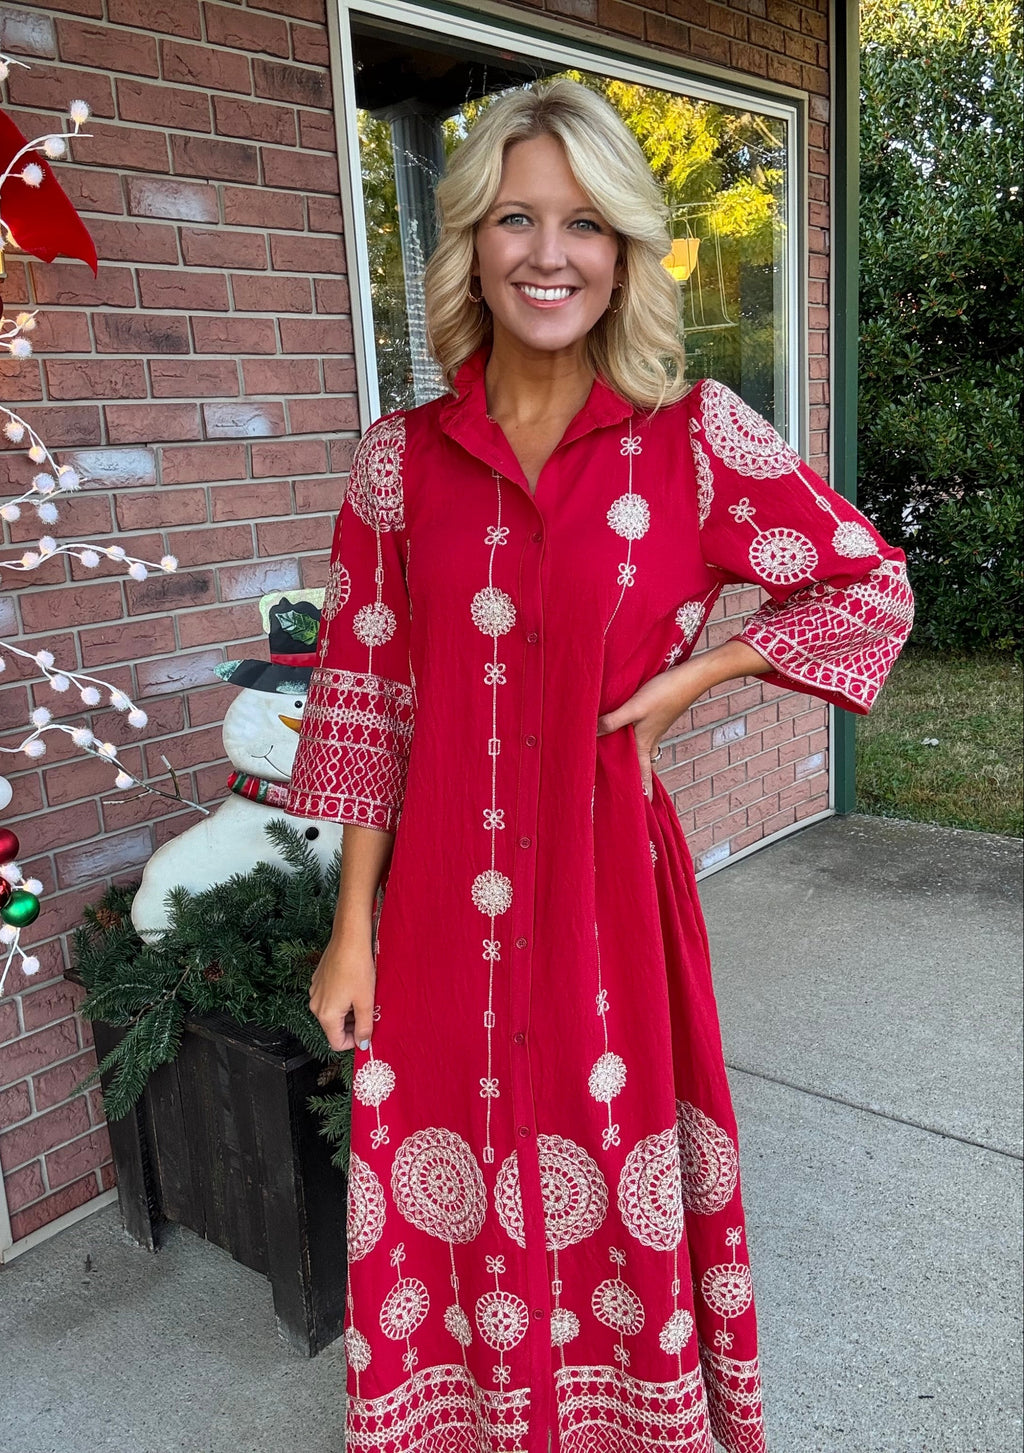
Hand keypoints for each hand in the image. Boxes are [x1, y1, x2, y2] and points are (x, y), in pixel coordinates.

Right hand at [308, 932, 375, 1052]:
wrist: (349, 938)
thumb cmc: (357, 968)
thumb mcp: (365, 1002)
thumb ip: (364, 1027)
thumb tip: (362, 1044)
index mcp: (326, 1014)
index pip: (337, 1043)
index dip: (354, 1042)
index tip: (367, 1032)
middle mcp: (316, 1005)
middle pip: (334, 1028)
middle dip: (352, 1026)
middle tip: (369, 1014)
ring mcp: (315, 992)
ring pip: (332, 1013)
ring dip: (348, 1012)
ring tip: (363, 998)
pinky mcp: (318, 980)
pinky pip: (329, 998)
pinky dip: (342, 999)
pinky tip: (354, 986)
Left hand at [596, 658, 710, 798]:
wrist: (690, 678)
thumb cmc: (664, 693)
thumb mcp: (635, 708)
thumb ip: (613, 721)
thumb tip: (593, 734)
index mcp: (645, 744)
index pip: (642, 774)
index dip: (642, 790)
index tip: (642, 806)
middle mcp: (649, 740)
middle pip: (639, 764)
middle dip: (633, 777)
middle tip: (620, 789)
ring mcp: (653, 729)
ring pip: (638, 749)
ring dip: (630, 758)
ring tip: (616, 764)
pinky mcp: (654, 717)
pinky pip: (639, 734)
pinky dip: (630, 739)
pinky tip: (621, 732)